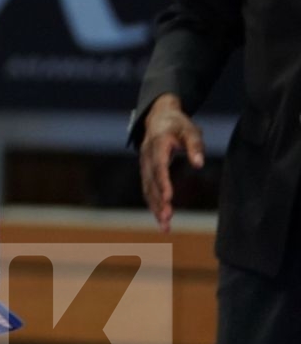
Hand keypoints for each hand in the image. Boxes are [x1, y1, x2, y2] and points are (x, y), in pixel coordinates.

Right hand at [138, 94, 202, 233]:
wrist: (160, 117)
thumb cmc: (179, 125)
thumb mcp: (191, 131)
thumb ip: (195, 146)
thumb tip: (199, 165)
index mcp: (157, 145)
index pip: (159, 166)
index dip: (163, 182)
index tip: (169, 198)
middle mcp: (146, 156)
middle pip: (150, 182)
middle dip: (158, 201)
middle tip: (167, 219)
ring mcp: (144, 164)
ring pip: (147, 188)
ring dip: (154, 207)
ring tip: (165, 226)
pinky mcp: (146, 170)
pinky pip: (147, 189)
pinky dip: (153, 203)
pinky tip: (160, 217)